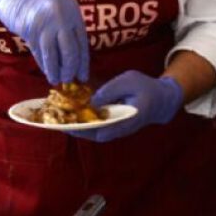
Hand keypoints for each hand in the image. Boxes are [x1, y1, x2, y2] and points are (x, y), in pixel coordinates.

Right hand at [0, 0, 88, 83]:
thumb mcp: (58, 7)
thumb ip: (67, 26)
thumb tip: (74, 55)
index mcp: (73, 11)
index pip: (82, 42)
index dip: (83, 62)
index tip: (83, 76)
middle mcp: (62, 17)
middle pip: (70, 51)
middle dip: (70, 69)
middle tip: (69, 80)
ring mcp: (46, 24)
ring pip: (54, 55)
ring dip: (56, 70)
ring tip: (57, 80)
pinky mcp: (30, 30)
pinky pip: (39, 52)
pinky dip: (44, 64)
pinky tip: (46, 71)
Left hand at [68, 71, 183, 142]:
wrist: (162, 100)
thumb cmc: (146, 88)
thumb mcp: (128, 81)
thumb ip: (110, 91)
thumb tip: (91, 102)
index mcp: (125, 121)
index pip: (100, 131)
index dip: (82, 128)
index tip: (65, 124)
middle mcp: (118, 130)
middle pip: (91, 134)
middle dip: (72, 128)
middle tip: (54, 120)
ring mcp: (116, 129)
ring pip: (92, 132)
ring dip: (75, 125)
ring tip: (57, 117)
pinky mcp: (112, 125)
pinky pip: (95, 126)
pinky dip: (82, 121)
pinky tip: (70, 113)